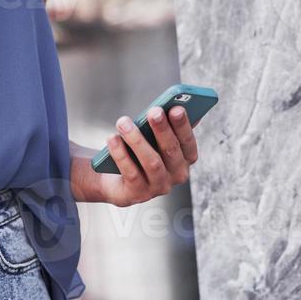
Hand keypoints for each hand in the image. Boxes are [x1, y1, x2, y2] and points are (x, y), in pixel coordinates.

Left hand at [86, 106, 200, 206]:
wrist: (116, 180)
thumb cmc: (140, 153)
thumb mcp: (154, 138)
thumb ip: (168, 125)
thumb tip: (179, 105)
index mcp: (185, 159)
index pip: (188, 142)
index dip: (183, 126)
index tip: (176, 108)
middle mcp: (176, 176)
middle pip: (171, 151)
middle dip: (162, 129)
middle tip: (153, 111)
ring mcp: (158, 187)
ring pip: (151, 162)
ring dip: (137, 140)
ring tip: (124, 122)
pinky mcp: (137, 194)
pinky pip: (130, 172)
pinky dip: (120, 154)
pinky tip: (112, 138)